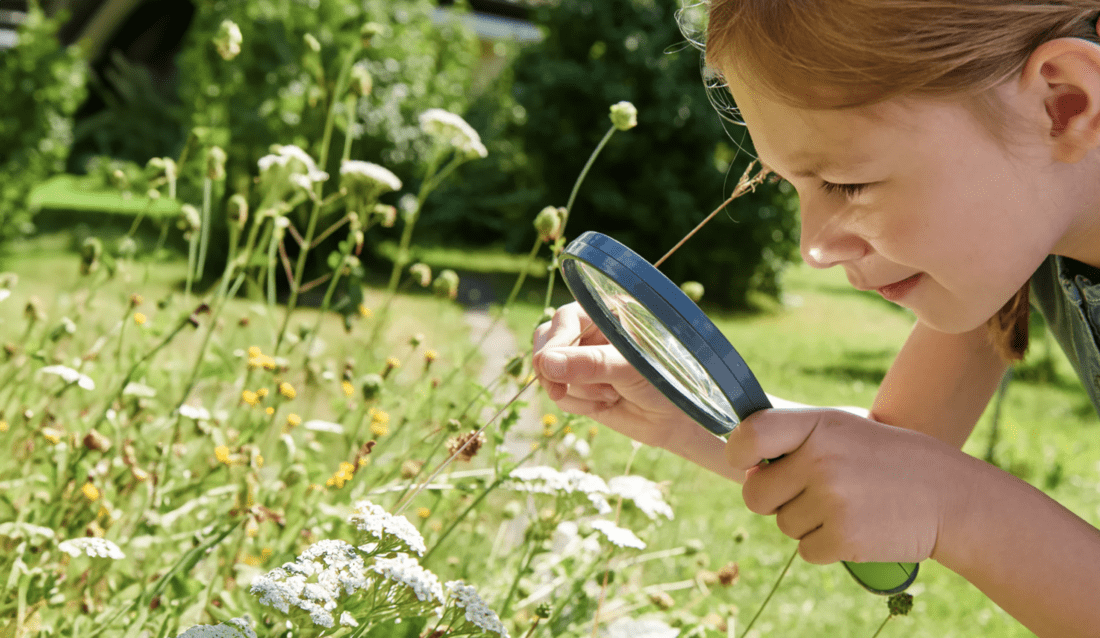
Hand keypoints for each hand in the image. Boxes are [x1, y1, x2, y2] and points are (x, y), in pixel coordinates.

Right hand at [532, 302, 695, 450]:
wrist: (678, 419)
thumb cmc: (667, 381)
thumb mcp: (633, 368)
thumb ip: (592, 363)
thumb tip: (546, 363)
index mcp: (608, 312)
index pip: (566, 318)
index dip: (555, 342)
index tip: (548, 368)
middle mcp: (591, 331)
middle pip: (547, 341)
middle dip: (556, 370)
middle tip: (559, 391)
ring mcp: (582, 359)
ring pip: (550, 372)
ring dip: (577, 391)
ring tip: (612, 395)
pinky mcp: (579, 385)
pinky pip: (560, 394)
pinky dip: (577, 405)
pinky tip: (605, 404)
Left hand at [726, 408, 965, 564]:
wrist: (951, 497)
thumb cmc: (888, 461)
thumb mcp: (843, 431)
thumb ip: (794, 443)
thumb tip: (747, 471)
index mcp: (818, 425)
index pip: (751, 436)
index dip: (739, 452)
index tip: (748, 462)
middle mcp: (821, 460)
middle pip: (755, 495)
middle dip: (773, 500)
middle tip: (810, 493)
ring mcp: (832, 500)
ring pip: (782, 525)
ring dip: (806, 523)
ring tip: (847, 506)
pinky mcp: (843, 538)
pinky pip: (805, 551)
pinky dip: (825, 546)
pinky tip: (855, 527)